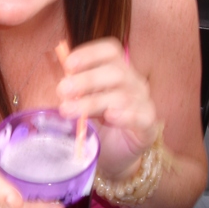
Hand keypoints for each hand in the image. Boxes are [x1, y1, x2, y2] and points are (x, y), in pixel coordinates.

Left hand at [56, 37, 157, 180]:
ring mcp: (143, 103)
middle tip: (62, 90)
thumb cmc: (97, 124)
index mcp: (118, 70)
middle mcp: (133, 83)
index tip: (68, 64)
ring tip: (70, 110)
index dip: (90, 53)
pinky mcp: (148, 126)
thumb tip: (60, 81)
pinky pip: (141, 117)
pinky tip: (110, 116)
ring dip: (93, 102)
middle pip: (116, 72)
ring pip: (122, 96)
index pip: (110, 51)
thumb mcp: (81, 103)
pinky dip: (125, 115)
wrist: (113, 155)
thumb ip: (73, 91)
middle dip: (87, 79)